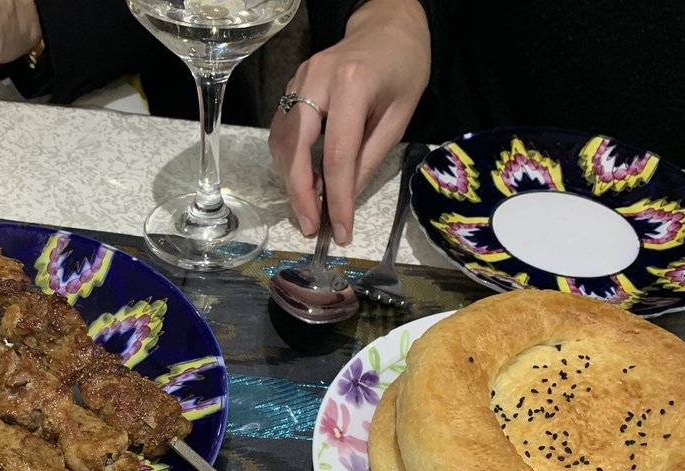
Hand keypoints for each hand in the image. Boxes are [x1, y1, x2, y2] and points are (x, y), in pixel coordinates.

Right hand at [268, 0, 429, 243]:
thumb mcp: (398, 116)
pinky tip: (305, 180)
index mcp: (352, 85)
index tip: (340, 230)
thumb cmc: (402, 68)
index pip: (337, 155)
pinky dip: (289, 161)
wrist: (387, 26)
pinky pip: (282, 131)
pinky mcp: (291, 86)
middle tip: (310, 226)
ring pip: (281, 142)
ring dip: (291, 180)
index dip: (337, 199)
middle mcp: (316, 80)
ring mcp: (298, 80)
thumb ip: (369, 157)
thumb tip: (345, 198)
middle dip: (300, 194)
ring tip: (311, 208)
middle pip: (295, 149)